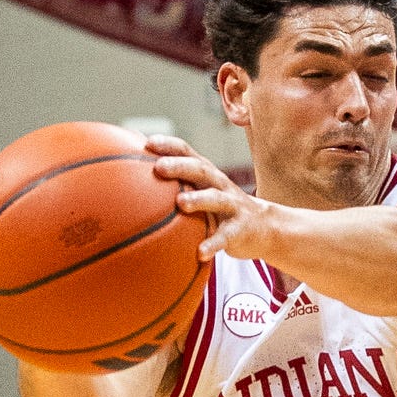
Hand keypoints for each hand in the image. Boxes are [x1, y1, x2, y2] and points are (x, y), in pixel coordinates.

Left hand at [148, 135, 271, 261]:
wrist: (263, 227)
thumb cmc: (220, 209)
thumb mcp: (201, 193)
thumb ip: (176, 186)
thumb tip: (133, 187)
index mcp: (206, 174)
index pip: (187, 152)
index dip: (169, 146)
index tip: (147, 143)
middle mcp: (220, 184)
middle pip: (201, 170)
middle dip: (180, 166)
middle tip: (159, 168)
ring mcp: (232, 206)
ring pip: (215, 198)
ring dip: (198, 199)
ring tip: (181, 203)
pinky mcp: (239, 229)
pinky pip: (225, 236)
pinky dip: (213, 244)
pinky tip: (199, 253)